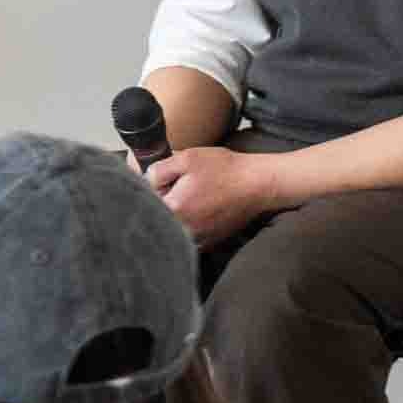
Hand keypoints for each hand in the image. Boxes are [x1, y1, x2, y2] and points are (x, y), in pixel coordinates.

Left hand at [146, 145, 274, 246]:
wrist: (259, 184)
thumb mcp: (186, 158)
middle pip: (156, 220)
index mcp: (174, 209)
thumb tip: (143, 181)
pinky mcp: (208, 244)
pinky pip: (187, 238)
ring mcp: (196, 240)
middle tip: (179, 191)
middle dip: (161, 205)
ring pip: (171, 231)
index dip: (149, 192)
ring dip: (174, 218)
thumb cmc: (225, 169)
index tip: (159, 185)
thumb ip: (157, 170)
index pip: (144, 204)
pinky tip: (201, 211)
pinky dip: (188, 227)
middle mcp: (183, 230)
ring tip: (193, 200)